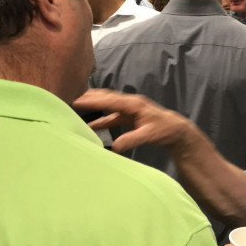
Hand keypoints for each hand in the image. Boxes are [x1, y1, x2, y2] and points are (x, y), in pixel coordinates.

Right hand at [72, 89, 194, 153]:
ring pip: (107, 105)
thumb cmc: (164, 131)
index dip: (92, 100)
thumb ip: (132, 140)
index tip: (75, 100)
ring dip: (93, 106)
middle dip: (88, 97)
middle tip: (69, 98)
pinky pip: (111, 115)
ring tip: (75, 108)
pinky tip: (91, 126)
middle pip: (105, 97)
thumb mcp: (149, 135)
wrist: (176, 130)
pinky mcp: (129, 116)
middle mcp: (129, 103)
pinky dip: (100, 118)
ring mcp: (128, 109)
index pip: (109, 100)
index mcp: (133, 104)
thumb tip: (114, 147)